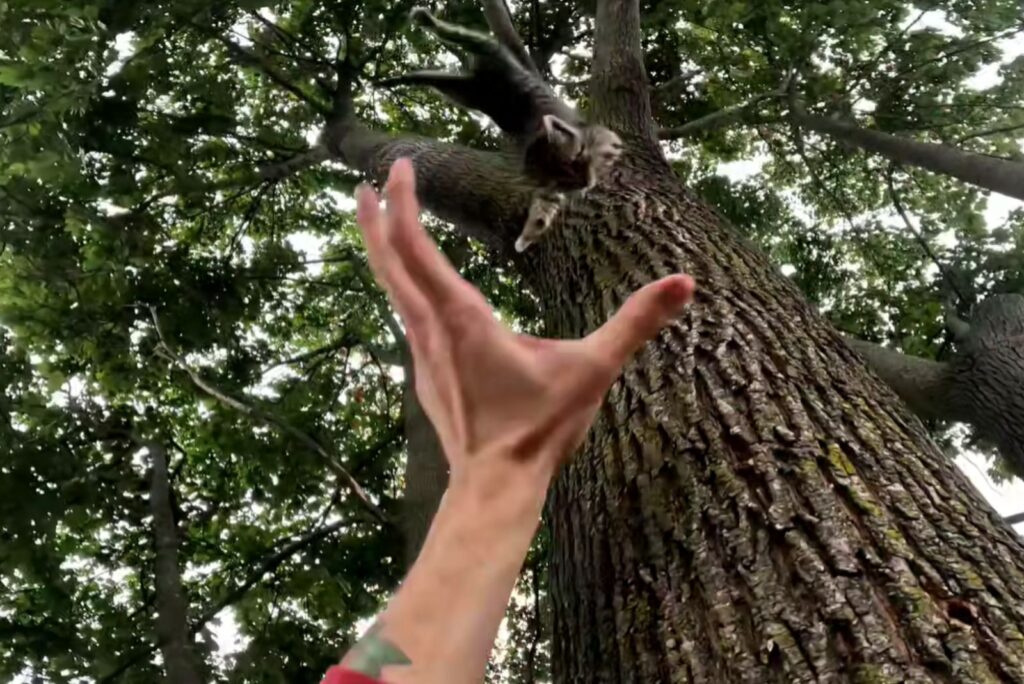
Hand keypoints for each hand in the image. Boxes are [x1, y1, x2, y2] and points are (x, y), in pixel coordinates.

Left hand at [356, 159, 694, 486]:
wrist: (495, 487)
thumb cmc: (539, 430)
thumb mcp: (592, 371)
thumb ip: (635, 324)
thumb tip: (684, 284)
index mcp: (461, 318)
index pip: (415, 246)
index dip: (403, 201)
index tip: (400, 166)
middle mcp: (431, 331)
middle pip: (388, 263)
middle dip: (374, 219)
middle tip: (365, 184)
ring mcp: (421, 356)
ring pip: (392, 291)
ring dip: (384, 253)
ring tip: (381, 224)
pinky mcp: (425, 376)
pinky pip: (405, 318)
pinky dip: (401, 287)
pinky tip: (414, 291)